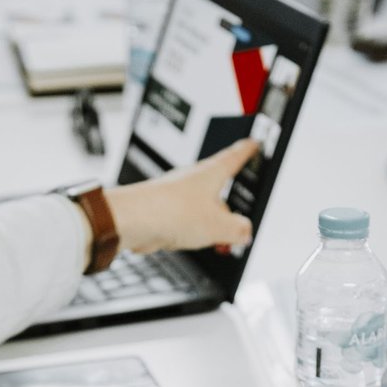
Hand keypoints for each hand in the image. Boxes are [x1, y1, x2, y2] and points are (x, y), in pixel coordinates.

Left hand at [104, 138, 259, 254]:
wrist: (132, 220)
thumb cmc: (171, 211)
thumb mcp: (219, 226)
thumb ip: (238, 229)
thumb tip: (245, 231)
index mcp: (211, 173)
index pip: (235, 156)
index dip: (247, 151)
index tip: (254, 144)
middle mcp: (192, 179)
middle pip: (219, 190)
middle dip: (228, 210)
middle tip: (238, 227)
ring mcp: (176, 194)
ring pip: (202, 208)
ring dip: (210, 225)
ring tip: (214, 242)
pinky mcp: (163, 209)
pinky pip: (185, 220)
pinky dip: (192, 232)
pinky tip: (190, 242)